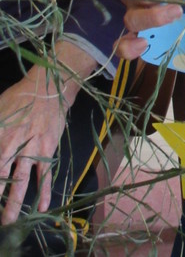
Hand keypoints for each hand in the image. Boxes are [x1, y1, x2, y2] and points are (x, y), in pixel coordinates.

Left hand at [0, 71, 68, 223]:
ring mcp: (31, 148)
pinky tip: (42, 207)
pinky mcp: (47, 149)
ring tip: (8, 222)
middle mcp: (11, 144)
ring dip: (13, 204)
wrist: (50, 89)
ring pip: (21, 181)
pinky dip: (44, 191)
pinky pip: (45, 174)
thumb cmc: (19, 98)